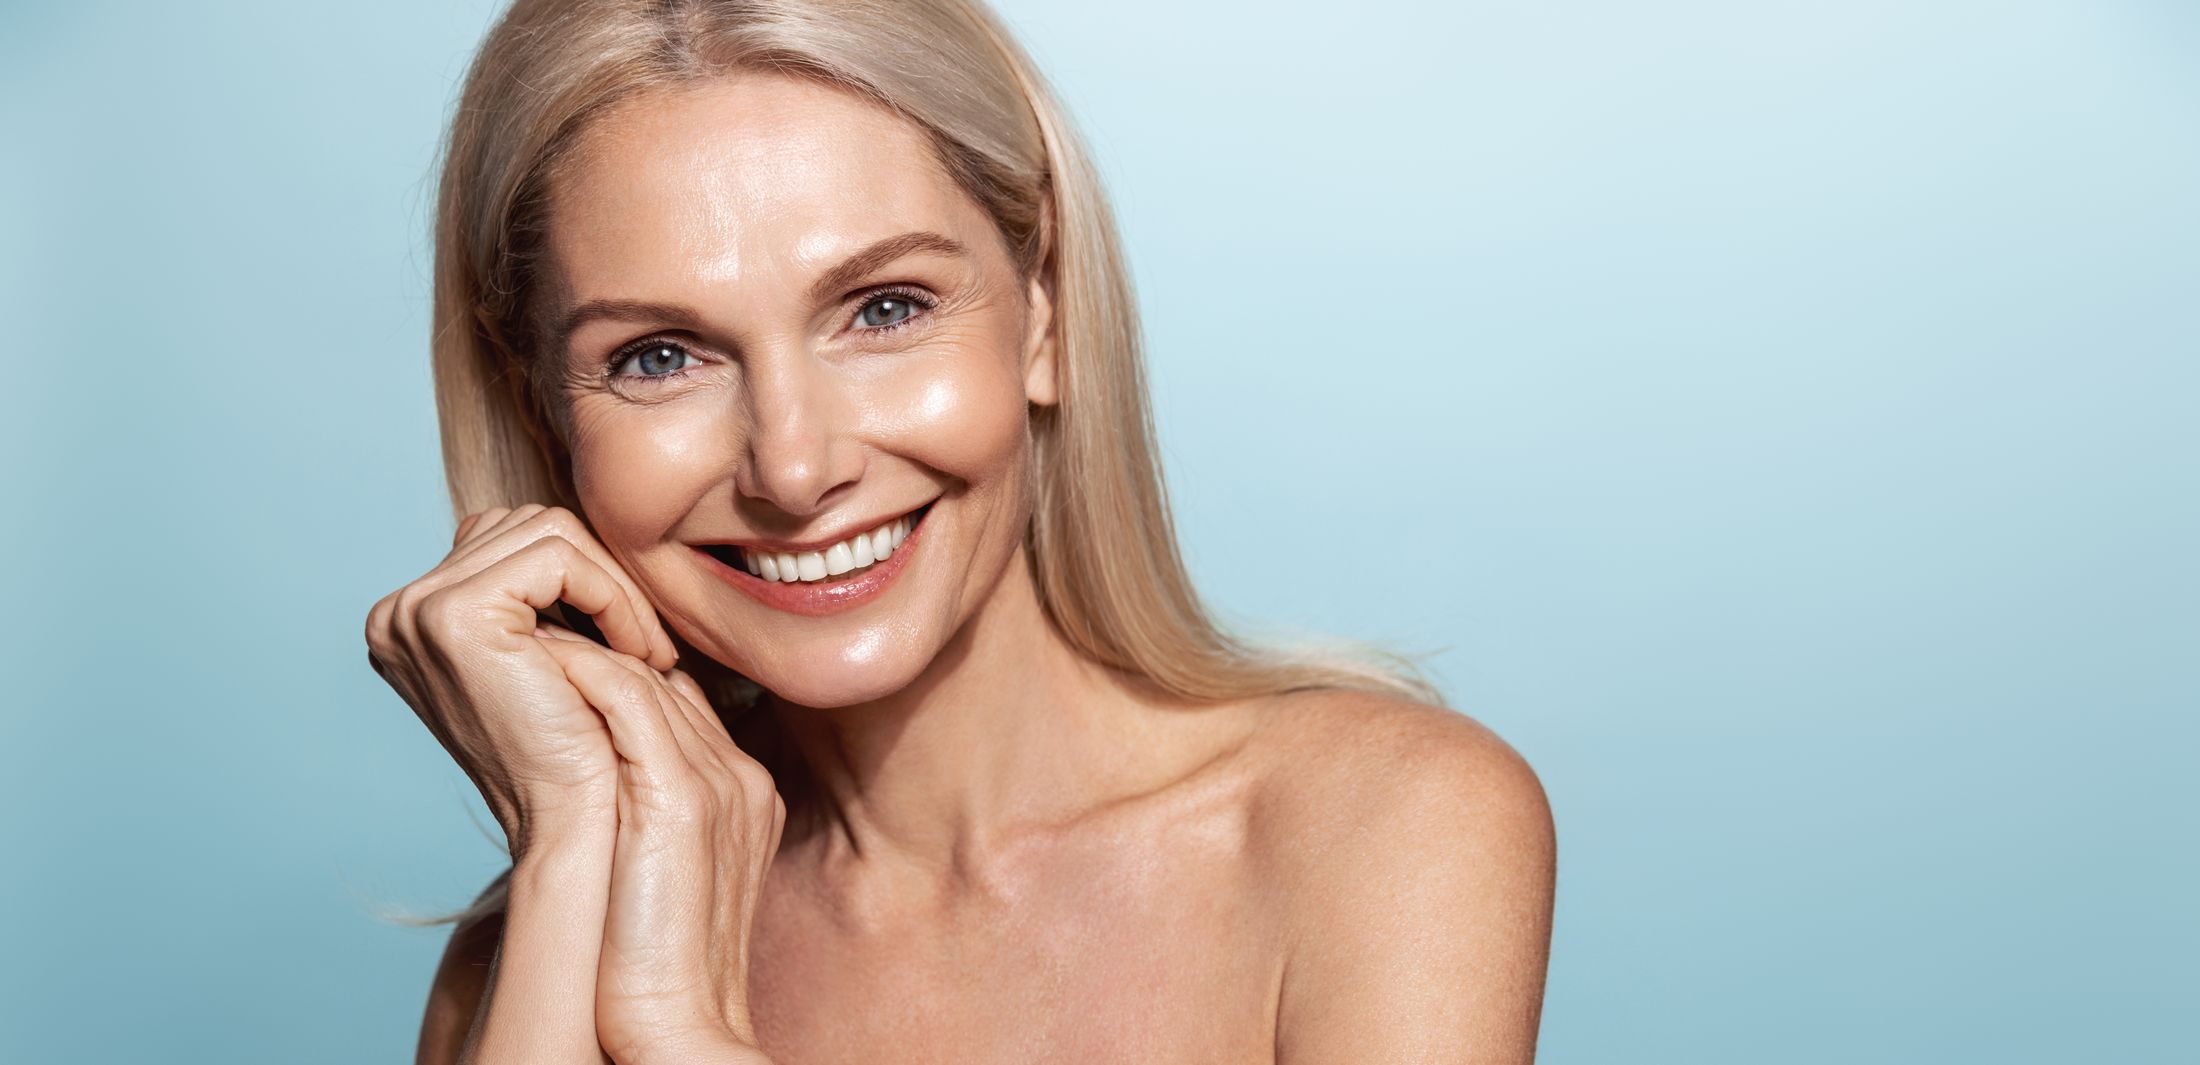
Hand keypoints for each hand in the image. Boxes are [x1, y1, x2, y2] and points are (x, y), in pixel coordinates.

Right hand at [364, 503, 679, 852]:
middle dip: (601, 574)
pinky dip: (613, 595)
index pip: (509, 539)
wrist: (570, 823)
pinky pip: (560, 556)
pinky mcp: (455, 614)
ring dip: (615, 586)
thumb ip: (538, 597)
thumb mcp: (543, 658)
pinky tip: (638, 650)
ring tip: (646, 649)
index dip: (583, 573)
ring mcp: (417, 610)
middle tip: (649, 640)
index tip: (632, 630)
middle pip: (525, 523)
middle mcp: (397, 611)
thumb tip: (576, 526)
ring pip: (549, 529)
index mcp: (409, 619)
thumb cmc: (573, 748)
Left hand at [534, 625, 784, 1064]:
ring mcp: (718, 781)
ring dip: (580, 649)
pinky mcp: (681, 797)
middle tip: (527, 633)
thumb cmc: (650, 976)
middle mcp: (739, 775)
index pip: (681, 699)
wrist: (682, 1034)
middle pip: (667, 676)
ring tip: (520, 639)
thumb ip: (638, 819)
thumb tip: (581, 786)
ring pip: (647, 674)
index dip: (618, 673)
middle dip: (597, 649)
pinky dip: (576, 670)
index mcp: (742, 791)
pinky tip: (531, 666)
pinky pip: (625, 698)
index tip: (556, 664)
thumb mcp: (657, 880)